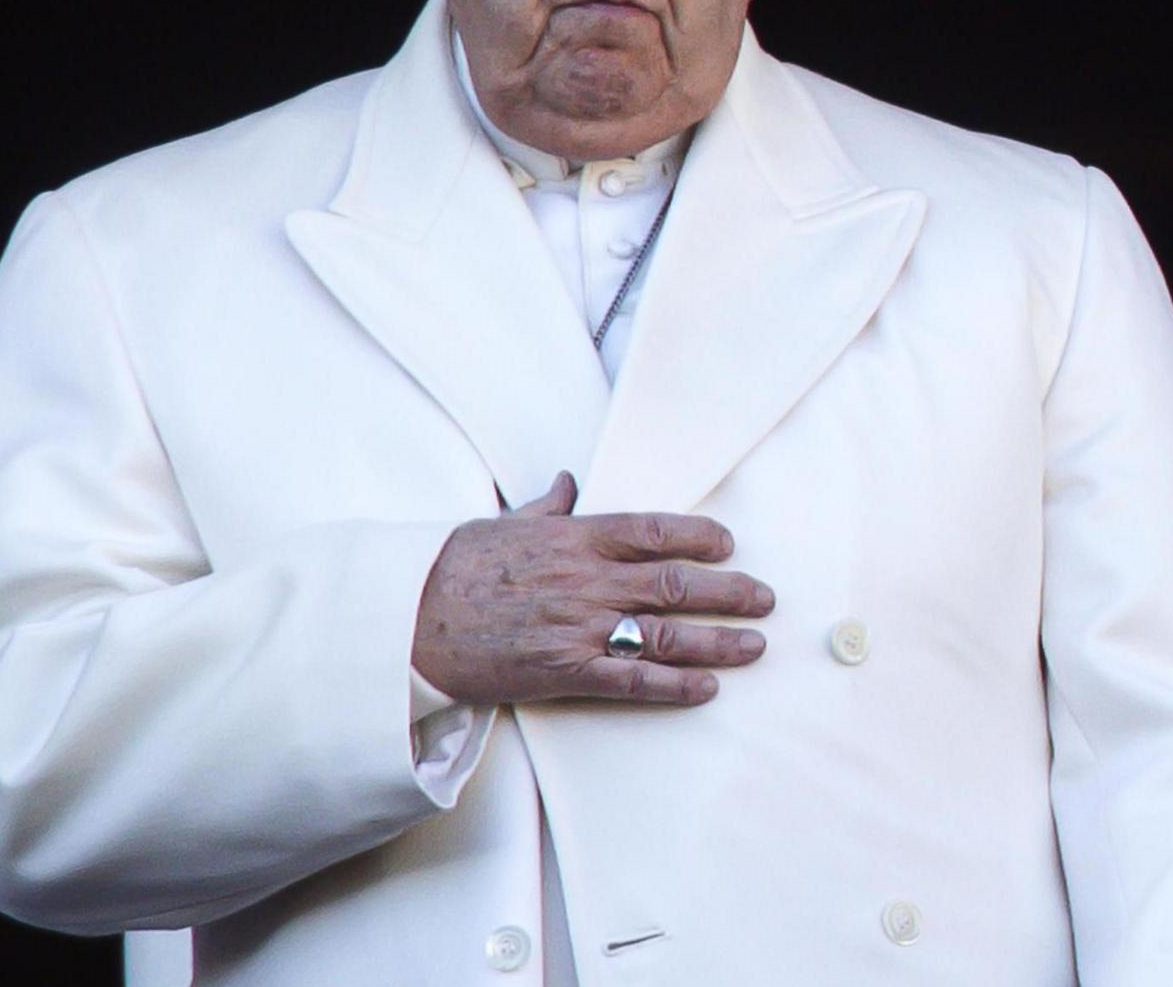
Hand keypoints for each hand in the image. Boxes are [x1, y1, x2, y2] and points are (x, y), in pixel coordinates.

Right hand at [412, 471, 773, 705]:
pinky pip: (632, 680)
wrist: (408, 622)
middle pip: (676, 584)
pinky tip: (707, 687)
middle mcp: (586, 581)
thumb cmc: (452, 569)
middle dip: (729, 592)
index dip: (700, 536)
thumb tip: (570, 484)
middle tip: (764, 598)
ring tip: (754, 645)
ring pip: (666, 634)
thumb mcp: (503, 523)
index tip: (728, 543)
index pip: (654, 531)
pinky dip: (675, 685)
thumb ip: (547, 508)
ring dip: (718, 641)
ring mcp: (579, 628)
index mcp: (574, 538)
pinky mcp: (565, 672)